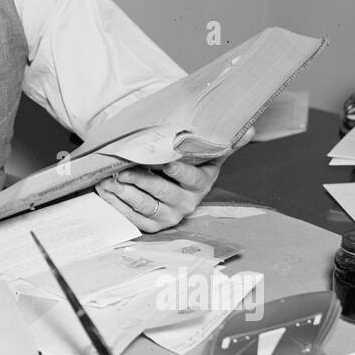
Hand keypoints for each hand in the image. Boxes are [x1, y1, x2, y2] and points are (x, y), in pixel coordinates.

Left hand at [95, 128, 254, 232]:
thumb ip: (225, 143)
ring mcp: (167, 217)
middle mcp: (185, 204)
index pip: (190, 177)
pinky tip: (104, 190)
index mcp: (200, 184)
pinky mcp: (151, 226)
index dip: (177, 170)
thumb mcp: (207, 156)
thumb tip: (249, 128)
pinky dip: (115, 204)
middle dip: (142, 180)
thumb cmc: (189, 167)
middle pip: (162, 192)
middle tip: (124, 170)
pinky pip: (131, 217)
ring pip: (144, 204)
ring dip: (125, 192)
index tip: (165, 162)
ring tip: (109, 179)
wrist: (175, 186)